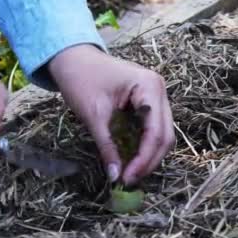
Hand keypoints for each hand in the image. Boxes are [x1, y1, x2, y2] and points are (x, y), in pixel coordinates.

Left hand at [48, 44, 174, 185]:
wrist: (72, 58)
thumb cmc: (81, 79)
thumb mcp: (93, 115)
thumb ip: (107, 146)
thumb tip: (114, 176)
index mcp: (149, 87)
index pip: (156, 132)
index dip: (144, 159)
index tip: (127, 178)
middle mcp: (159, 90)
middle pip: (165, 135)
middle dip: (149, 161)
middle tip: (129, 180)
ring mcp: (157, 95)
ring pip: (163, 134)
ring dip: (149, 155)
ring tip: (130, 172)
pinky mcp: (149, 101)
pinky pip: (153, 129)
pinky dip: (144, 146)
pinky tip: (131, 159)